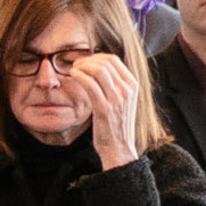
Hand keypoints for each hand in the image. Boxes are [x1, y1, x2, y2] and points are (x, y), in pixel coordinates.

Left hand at [75, 52, 140, 168]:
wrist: (119, 148)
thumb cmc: (116, 125)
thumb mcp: (122, 101)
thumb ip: (115, 85)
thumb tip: (99, 68)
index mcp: (132, 85)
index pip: (114, 60)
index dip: (96, 57)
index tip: (85, 61)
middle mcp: (127, 90)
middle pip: (105, 63)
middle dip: (87, 61)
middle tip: (76, 65)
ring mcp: (117, 99)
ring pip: (98, 71)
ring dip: (82, 67)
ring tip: (74, 70)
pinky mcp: (104, 109)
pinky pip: (90, 85)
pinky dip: (79, 76)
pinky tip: (73, 76)